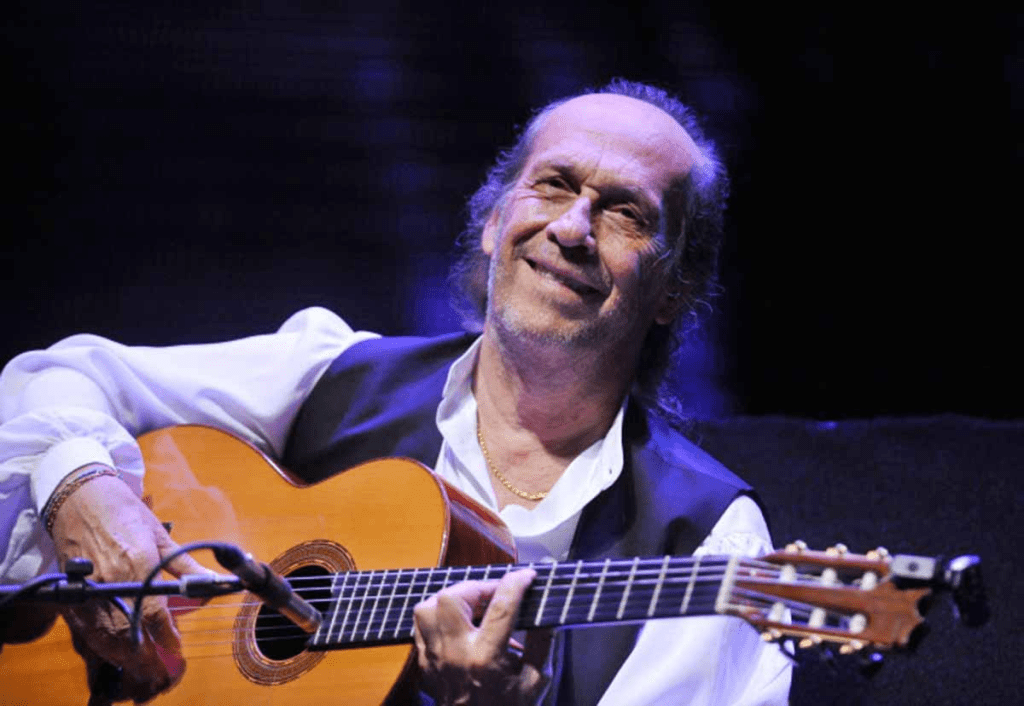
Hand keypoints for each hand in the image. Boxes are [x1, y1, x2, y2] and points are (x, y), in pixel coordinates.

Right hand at [49, 472, 209, 703]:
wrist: (82, 501)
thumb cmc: (126, 514)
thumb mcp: (162, 535)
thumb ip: (186, 566)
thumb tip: (211, 584)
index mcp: (138, 562)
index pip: (155, 612)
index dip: (167, 637)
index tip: (177, 652)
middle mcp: (112, 580)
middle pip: (130, 633)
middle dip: (148, 659)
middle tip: (165, 674)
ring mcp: (90, 590)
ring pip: (108, 638)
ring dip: (128, 660)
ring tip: (146, 672)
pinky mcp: (75, 596)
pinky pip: (90, 633)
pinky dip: (106, 649)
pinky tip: (121, 655)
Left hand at [413, 568, 552, 705]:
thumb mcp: (537, 678)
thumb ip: (543, 642)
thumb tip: (546, 610)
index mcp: (486, 658)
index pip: (501, 606)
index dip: (516, 583)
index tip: (527, 576)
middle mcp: (456, 654)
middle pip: (452, 599)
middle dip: (476, 586)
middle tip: (494, 592)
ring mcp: (435, 657)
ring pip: (427, 608)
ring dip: (450, 598)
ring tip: (471, 603)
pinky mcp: (424, 662)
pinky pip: (419, 625)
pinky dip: (435, 614)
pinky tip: (455, 619)